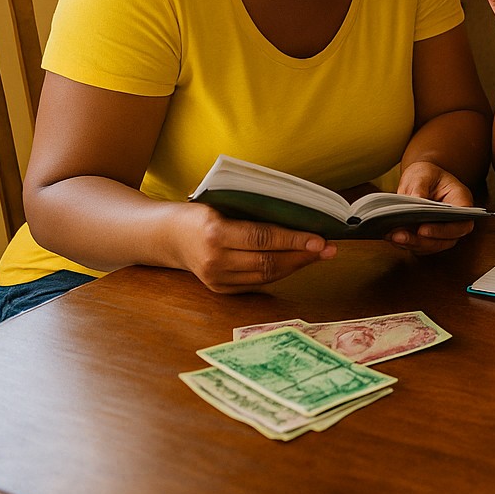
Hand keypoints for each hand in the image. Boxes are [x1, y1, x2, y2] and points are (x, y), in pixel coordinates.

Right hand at [175, 203, 335, 293]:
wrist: (165, 236)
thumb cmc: (199, 212)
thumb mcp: (221, 204)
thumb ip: (252, 211)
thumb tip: (298, 215)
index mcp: (215, 233)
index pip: (262, 238)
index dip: (294, 240)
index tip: (320, 239)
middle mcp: (215, 260)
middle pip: (268, 262)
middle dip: (302, 256)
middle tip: (329, 249)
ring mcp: (216, 279)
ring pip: (266, 276)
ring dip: (296, 266)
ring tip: (319, 256)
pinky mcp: (220, 289)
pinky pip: (258, 283)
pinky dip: (280, 273)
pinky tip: (297, 263)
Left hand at [386, 160, 476, 253]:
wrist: (421, 180)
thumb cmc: (426, 175)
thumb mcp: (422, 174)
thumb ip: (420, 187)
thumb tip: (415, 200)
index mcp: (461, 201)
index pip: (462, 223)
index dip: (444, 231)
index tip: (422, 229)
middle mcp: (456, 220)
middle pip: (447, 240)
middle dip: (423, 242)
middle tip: (401, 236)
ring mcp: (444, 231)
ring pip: (433, 246)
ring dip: (412, 244)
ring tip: (393, 236)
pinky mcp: (430, 237)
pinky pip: (421, 246)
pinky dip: (407, 244)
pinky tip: (392, 237)